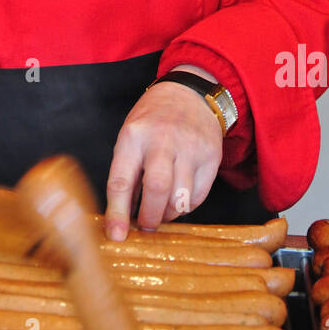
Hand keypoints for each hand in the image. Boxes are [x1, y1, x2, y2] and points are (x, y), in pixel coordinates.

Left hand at [104, 80, 222, 241]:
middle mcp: (163, 139)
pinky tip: (178, 198)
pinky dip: (186, 206)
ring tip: (161, 211)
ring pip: (181, 197)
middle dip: (150, 216)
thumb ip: (126, 174)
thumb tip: (120, 219)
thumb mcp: (130, 137)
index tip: (116, 236)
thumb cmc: (152, 121)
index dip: (117, 212)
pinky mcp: (212, 156)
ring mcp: (191, 147)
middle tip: (145, 225)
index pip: (121, 180)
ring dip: (169, 214)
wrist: (189, 94)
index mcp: (133, 135)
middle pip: (157, 188)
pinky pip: (199, 196)